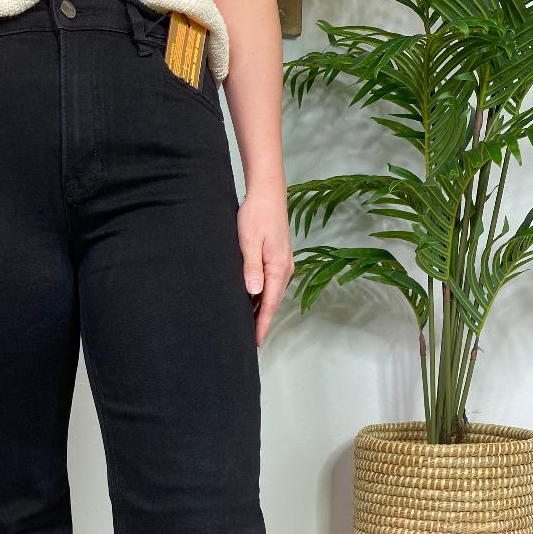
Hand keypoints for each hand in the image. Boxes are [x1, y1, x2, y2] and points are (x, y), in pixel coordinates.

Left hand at [237, 184, 293, 347]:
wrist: (267, 192)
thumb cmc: (256, 214)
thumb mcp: (249, 241)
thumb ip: (251, 268)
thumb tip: (254, 293)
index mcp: (278, 268)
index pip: (270, 304)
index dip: (262, 324)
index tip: (255, 341)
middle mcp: (284, 269)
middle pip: (272, 302)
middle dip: (262, 321)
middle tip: (248, 339)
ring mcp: (283, 263)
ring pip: (272, 293)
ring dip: (261, 309)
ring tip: (248, 325)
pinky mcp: (278, 258)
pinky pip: (271, 283)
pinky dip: (262, 295)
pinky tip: (251, 300)